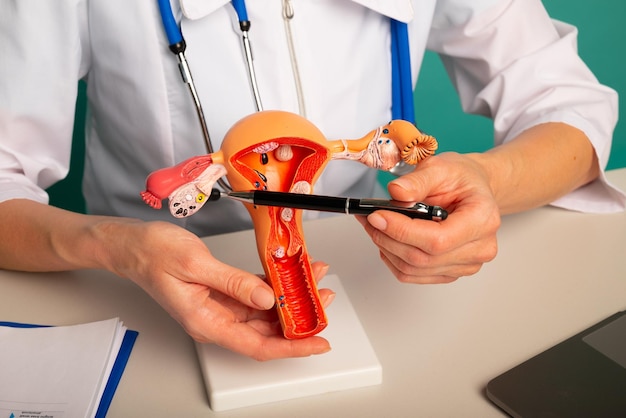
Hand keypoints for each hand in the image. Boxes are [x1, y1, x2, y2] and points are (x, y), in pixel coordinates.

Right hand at [99, 220, 333, 360]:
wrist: (132, 244)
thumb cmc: (154, 253)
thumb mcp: (196, 264)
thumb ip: (234, 283)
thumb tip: (267, 299)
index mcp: (206, 322)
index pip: (257, 345)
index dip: (292, 347)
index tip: (318, 342)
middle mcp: (215, 320)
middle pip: (265, 331)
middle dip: (299, 319)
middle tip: (325, 300)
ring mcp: (219, 307)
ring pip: (263, 313)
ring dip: (289, 300)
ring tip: (314, 283)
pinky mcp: (221, 292)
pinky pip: (253, 295)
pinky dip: (273, 286)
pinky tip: (289, 276)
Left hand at [357, 152, 499, 282]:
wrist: (473, 189)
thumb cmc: (462, 179)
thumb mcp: (441, 167)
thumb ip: (417, 181)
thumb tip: (396, 192)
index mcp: (482, 220)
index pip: (437, 240)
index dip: (402, 231)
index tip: (377, 216)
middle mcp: (479, 248)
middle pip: (422, 258)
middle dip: (388, 238)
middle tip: (369, 218)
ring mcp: (466, 265)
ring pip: (414, 269)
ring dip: (387, 248)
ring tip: (375, 226)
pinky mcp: (450, 272)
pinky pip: (414, 274)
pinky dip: (393, 258)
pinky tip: (387, 240)